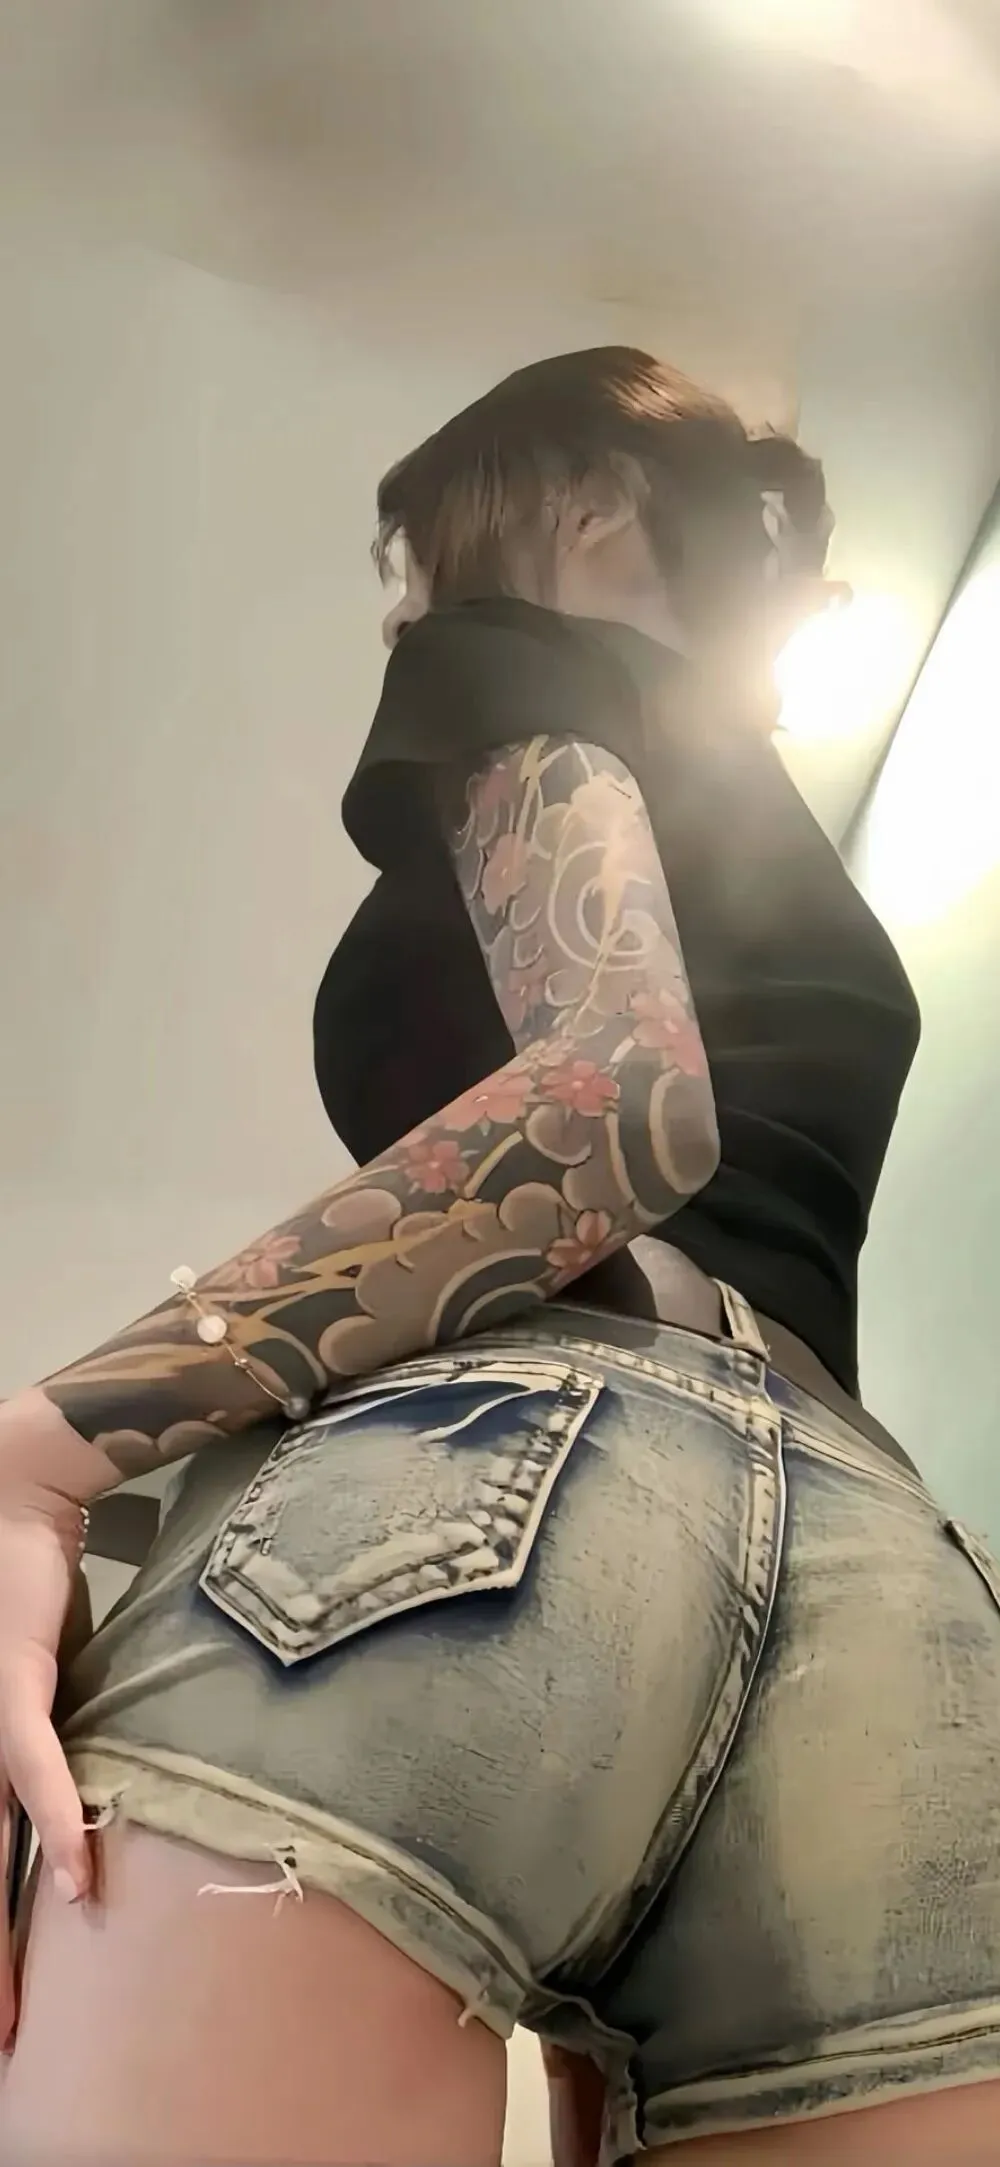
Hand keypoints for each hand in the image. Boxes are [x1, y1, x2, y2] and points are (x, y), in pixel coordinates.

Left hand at [0, 1479, 90, 2049]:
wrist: (16, 1501)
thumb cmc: (32, 1582)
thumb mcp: (58, 1680)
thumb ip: (76, 1732)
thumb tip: (119, 1776)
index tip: (11, 2003)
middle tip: (5, 2039)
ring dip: (3, 1933)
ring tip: (13, 2007)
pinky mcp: (11, 1692)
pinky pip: (36, 1776)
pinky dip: (60, 1829)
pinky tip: (79, 1884)